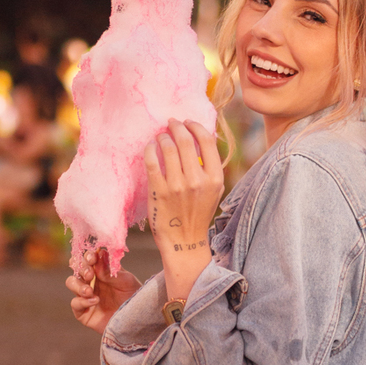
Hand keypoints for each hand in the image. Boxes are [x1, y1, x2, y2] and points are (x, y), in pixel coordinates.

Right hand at [67, 247, 140, 331]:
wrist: (137, 321)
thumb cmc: (133, 298)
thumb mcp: (126, 281)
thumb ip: (111, 271)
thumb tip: (99, 253)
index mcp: (101, 271)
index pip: (89, 258)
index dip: (88, 256)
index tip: (93, 257)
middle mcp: (91, 281)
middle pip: (77, 268)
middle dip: (82, 269)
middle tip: (90, 274)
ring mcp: (85, 296)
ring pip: (71, 282)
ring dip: (78, 284)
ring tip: (89, 291)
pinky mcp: (83, 312)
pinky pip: (75, 303)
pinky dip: (82, 301)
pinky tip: (95, 301)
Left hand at [146, 117, 222, 257]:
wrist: (184, 242)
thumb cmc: (198, 214)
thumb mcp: (215, 191)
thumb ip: (211, 168)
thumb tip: (201, 139)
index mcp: (214, 178)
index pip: (206, 140)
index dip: (195, 126)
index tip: (187, 122)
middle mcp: (197, 180)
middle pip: (185, 140)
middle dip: (176, 126)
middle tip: (170, 123)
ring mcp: (177, 186)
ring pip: (168, 148)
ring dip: (163, 137)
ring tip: (161, 136)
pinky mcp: (159, 191)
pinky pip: (152, 161)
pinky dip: (150, 148)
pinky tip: (151, 146)